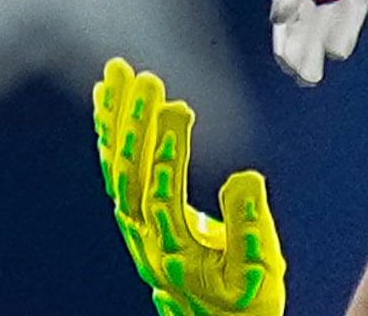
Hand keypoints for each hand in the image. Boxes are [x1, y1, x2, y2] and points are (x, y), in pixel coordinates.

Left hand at [94, 58, 285, 315]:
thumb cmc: (244, 301)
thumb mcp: (258, 269)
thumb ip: (250, 225)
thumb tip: (246, 175)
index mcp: (175, 250)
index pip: (163, 195)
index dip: (168, 151)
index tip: (176, 106)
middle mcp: (146, 237)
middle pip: (130, 176)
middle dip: (136, 123)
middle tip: (142, 77)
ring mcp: (136, 226)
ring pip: (117, 170)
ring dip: (117, 120)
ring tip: (118, 75)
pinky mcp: (138, 216)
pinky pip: (117, 171)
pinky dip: (111, 134)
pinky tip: (109, 104)